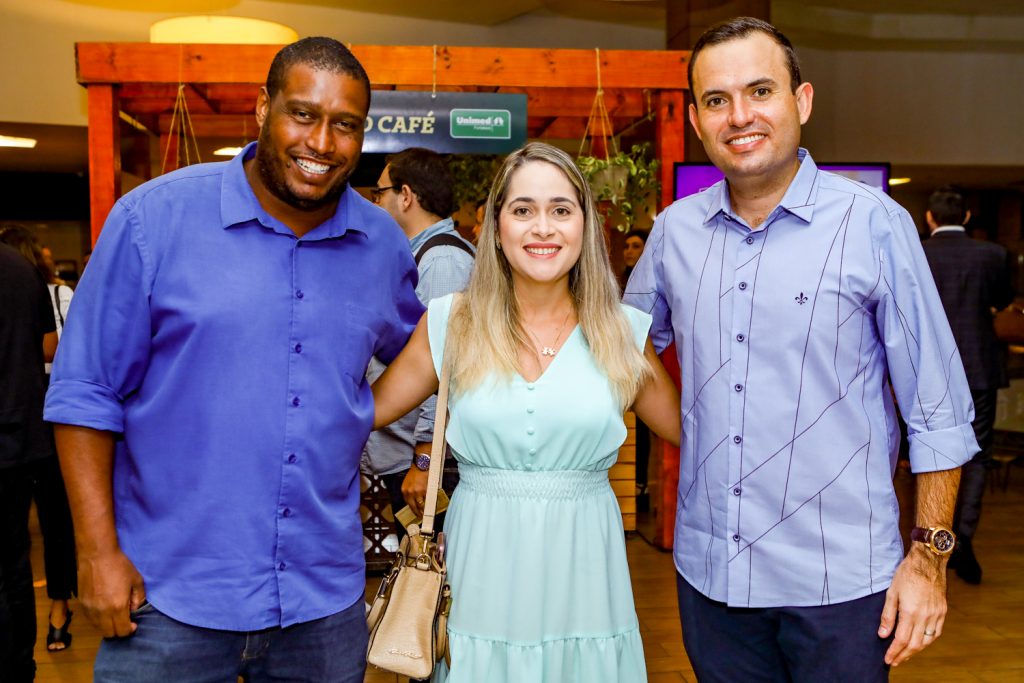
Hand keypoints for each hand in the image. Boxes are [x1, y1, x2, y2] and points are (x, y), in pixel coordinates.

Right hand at [78, 547, 146, 637]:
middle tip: (124, 621)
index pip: (122, 631)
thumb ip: (139, 598)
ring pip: (98, 628)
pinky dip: (98, 620)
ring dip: (107, 626)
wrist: (97, 555)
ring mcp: (90, 609)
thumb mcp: (136, 580)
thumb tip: (134, 609)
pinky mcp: (82, 604)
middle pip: (109, 634)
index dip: (129, 630)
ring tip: (114, 615)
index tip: (133, 624)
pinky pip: (90, 620)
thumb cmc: (119, 565)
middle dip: (119, 631)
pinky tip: (104, 611)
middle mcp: (102, 612)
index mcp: (118, 606)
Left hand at [402, 466, 429, 517]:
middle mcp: (409, 493)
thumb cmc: (416, 472)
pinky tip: (430, 505)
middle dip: (417, 512)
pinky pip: (426, 500)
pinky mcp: (424, 491)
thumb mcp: (408, 482)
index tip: (415, 511)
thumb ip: (410, 491)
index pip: (407, 502)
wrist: (421, 465)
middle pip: (413, 506)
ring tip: (426, 513)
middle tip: (420, 516)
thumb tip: (414, 499)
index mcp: (404, 490)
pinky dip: (429, 503)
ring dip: (423, 509)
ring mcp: (417, 492)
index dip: (412, 508)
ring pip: (420, 504)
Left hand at [878, 548, 947, 665]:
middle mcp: (926, 616)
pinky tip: (921, 643)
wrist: (928, 561)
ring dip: (916, 651)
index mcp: (911, 611)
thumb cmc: (907, 574)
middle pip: (915, 644)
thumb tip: (883, 634)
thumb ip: (888, 615)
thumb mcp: (891, 592)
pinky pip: (936, 632)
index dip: (894, 652)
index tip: (888, 659)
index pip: (902, 639)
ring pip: (927, 641)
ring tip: (905, 655)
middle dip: (904, 655)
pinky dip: (928, 641)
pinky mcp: (943, 611)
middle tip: (894, 661)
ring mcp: (936, 614)